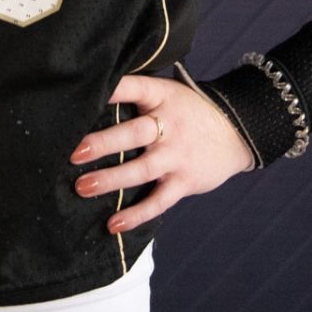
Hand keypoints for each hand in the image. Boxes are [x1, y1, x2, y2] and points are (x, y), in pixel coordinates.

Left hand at [70, 73, 254, 235]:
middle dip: (103, 143)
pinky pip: (159, 201)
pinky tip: (113, 223)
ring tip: (82, 186)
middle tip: (74, 152)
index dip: (112, 90)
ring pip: (141, 169)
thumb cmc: (188, 110)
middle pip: (134, 133)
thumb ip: (137, 94)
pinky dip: (137, 214)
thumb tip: (93, 94)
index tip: (87, 95)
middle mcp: (169, 125)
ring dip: (111, 179)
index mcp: (161, 96)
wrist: (237, 130)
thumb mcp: (167, 92)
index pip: (134, 88)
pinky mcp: (184, 181)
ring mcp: (177, 155)